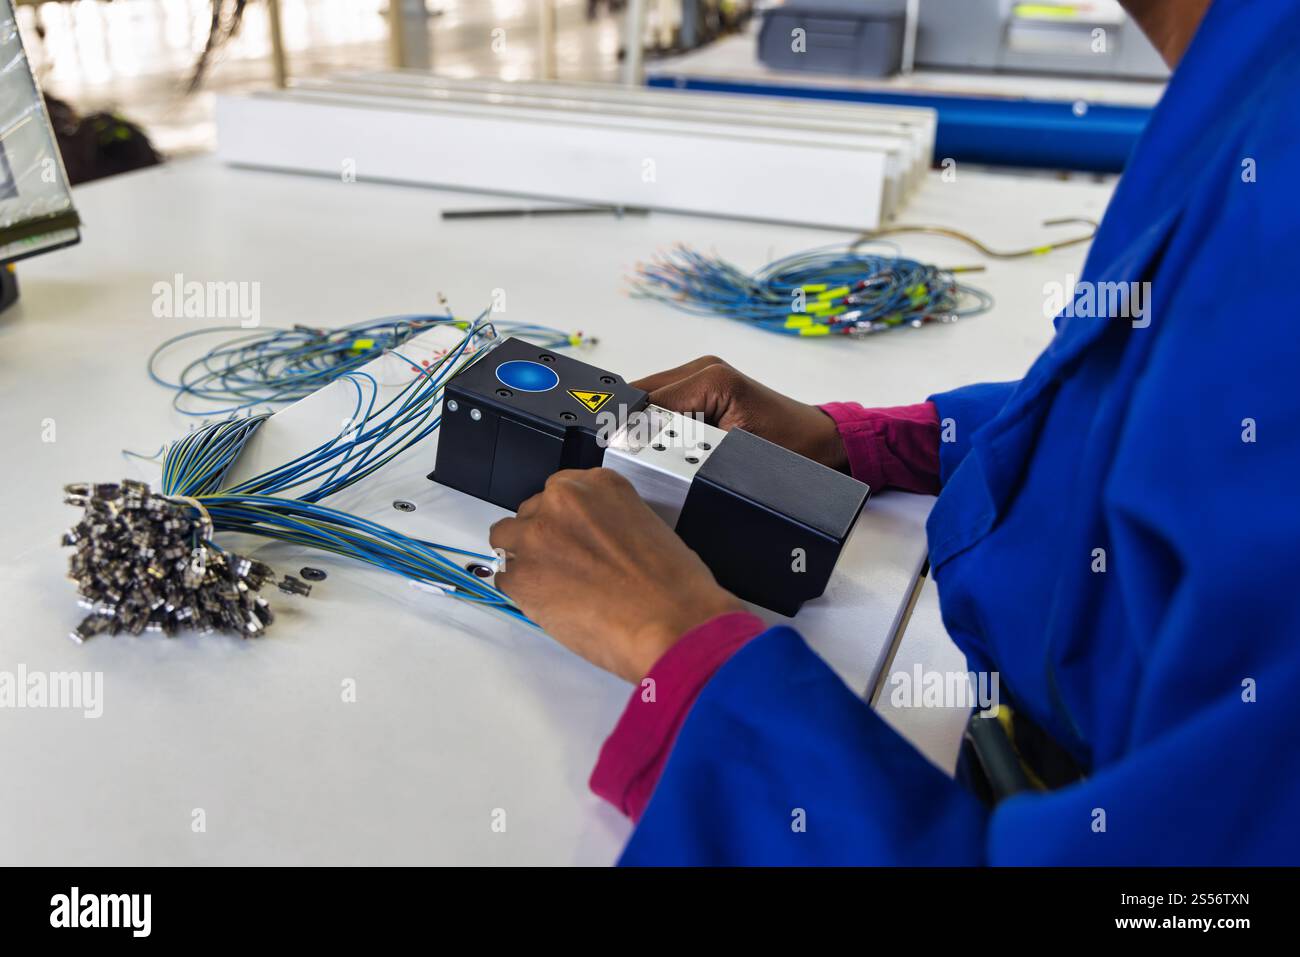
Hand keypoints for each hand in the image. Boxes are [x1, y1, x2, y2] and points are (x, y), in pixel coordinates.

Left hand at [489, 468, 743, 681]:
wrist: (673, 623)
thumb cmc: (673, 587)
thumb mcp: (649, 528)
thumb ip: (610, 522)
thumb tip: (591, 539)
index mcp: (598, 485)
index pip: (559, 492)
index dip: (564, 520)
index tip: (570, 536)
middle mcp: (563, 502)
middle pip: (530, 513)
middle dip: (544, 539)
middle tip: (567, 568)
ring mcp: (537, 537)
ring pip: (507, 541)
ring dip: (525, 561)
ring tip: (554, 587)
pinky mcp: (522, 576)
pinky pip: (505, 580)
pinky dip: (524, 594)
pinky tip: (553, 607)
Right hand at [632, 356, 847, 470]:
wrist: (818, 443)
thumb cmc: (790, 450)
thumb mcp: (733, 453)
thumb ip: (686, 444)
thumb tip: (643, 446)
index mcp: (711, 377)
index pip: (646, 403)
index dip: (634, 432)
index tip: (631, 459)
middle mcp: (703, 368)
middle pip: (642, 396)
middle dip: (637, 427)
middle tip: (644, 460)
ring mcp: (702, 374)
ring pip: (649, 400)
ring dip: (648, 427)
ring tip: (664, 453)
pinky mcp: (703, 387)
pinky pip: (665, 404)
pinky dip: (662, 425)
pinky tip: (675, 444)